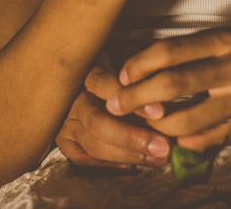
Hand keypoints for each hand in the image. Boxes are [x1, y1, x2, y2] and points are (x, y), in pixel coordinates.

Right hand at [55, 65, 172, 167]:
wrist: (93, 85)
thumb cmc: (122, 72)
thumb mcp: (130, 64)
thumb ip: (141, 76)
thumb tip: (166, 100)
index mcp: (89, 72)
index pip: (105, 85)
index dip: (132, 100)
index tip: (159, 112)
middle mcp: (75, 98)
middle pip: (98, 122)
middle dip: (132, 137)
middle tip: (163, 146)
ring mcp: (68, 121)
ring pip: (93, 143)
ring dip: (127, 154)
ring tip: (158, 158)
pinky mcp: (64, 140)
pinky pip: (81, 158)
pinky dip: (105, 165)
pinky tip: (131, 166)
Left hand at [104, 28, 230, 147]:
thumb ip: (204, 48)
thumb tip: (161, 58)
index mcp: (224, 37)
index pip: (169, 49)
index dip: (139, 64)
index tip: (123, 75)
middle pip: (170, 82)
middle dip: (136, 97)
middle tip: (116, 105)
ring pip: (187, 115)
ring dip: (159, 124)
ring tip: (145, 124)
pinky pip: (214, 134)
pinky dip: (192, 139)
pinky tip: (180, 139)